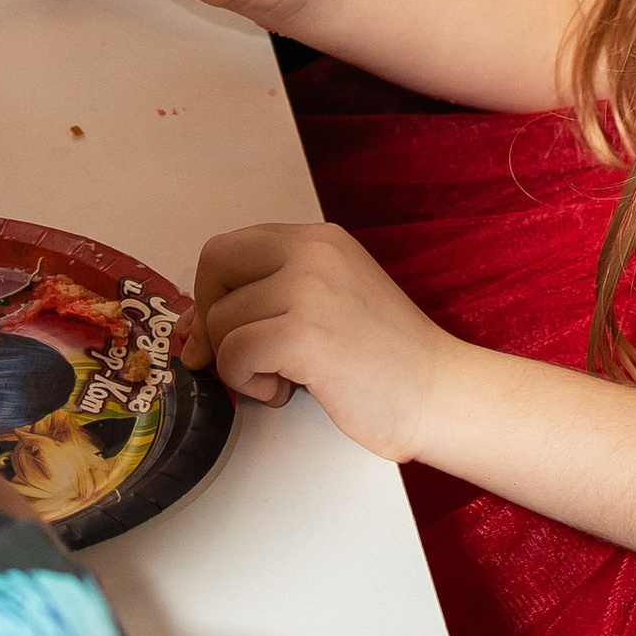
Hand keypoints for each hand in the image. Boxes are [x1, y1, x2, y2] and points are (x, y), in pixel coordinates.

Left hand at [185, 219, 461, 465]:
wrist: (440, 394)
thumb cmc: (388, 360)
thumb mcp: (330, 302)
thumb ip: (272, 296)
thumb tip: (196, 324)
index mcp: (320, 240)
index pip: (231, 246)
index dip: (214, 291)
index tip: (219, 330)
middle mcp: (314, 252)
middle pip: (214, 265)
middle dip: (212, 317)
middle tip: (236, 356)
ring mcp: (309, 290)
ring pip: (220, 320)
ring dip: (239, 363)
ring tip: (284, 378)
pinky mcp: (305, 335)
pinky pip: (234, 356)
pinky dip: (249, 384)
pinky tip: (288, 390)